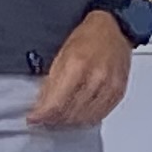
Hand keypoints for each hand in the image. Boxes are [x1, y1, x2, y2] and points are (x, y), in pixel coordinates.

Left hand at [28, 9, 133, 128]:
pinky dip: (85, 120)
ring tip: (59, 119)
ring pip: (84, 119)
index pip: (56, 103)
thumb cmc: (88, 36)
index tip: (34, 118)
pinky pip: (99, 116)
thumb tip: (42, 102)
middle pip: (70, 113)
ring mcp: (109, 87)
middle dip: (53, 119)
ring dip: (68, 122)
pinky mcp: (118, 93)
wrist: (114, 29)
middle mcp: (96, 78)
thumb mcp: (62, 53)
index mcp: (77, 65)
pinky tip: (77, 116)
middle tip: (44, 119)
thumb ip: (52, 80)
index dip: (42, 115)